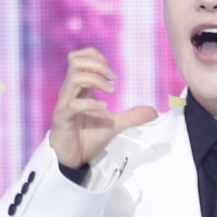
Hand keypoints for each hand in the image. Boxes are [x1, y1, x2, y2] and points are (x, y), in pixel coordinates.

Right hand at [50, 47, 157, 167]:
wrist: (73, 158)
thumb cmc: (88, 136)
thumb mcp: (115, 124)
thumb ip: (132, 115)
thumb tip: (154, 111)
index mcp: (80, 88)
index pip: (79, 57)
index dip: (96, 57)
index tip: (112, 72)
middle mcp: (70, 91)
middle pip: (76, 61)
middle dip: (98, 65)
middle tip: (114, 78)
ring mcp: (65, 103)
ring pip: (74, 77)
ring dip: (96, 80)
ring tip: (111, 91)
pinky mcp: (62, 118)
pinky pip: (73, 105)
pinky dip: (91, 103)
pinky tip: (104, 108)